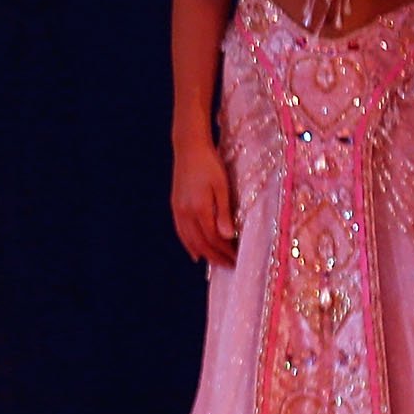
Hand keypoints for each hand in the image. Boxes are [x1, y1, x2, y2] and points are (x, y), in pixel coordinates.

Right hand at [171, 141, 239, 266]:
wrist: (189, 148)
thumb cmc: (210, 164)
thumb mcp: (222, 186)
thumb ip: (223, 212)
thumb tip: (227, 236)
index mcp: (200, 209)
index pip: (214, 238)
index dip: (225, 251)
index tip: (237, 258)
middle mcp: (186, 213)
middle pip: (201, 243)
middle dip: (216, 256)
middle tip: (230, 265)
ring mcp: (179, 210)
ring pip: (189, 240)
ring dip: (203, 254)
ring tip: (215, 263)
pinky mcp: (176, 206)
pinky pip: (181, 232)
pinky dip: (188, 245)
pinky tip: (195, 252)